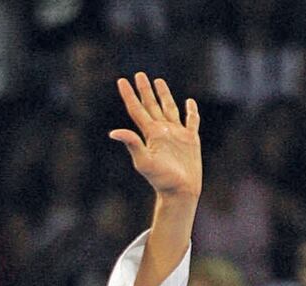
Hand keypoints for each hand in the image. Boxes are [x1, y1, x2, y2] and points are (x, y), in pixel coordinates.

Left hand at [110, 72, 201, 198]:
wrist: (180, 191)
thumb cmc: (161, 179)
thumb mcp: (144, 160)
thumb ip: (132, 144)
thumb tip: (113, 132)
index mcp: (150, 134)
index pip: (137, 110)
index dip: (129, 95)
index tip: (122, 81)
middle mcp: (162, 131)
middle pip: (151, 105)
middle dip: (145, 90)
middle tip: (139, 74)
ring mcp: (176, 134)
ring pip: (169, 108)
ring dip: (164, 95)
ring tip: (158, 81)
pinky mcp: (190, 140)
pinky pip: (192, 121)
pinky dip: (191, 111)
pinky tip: (189, 102)